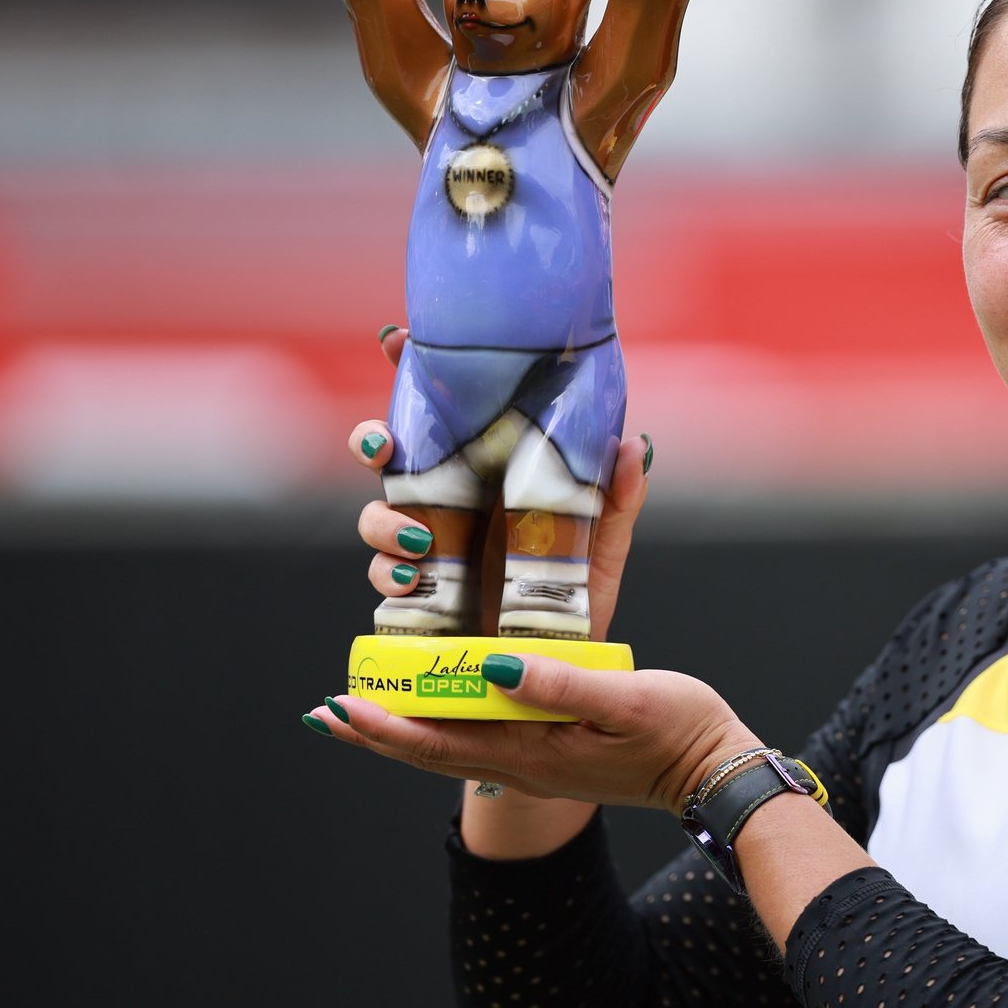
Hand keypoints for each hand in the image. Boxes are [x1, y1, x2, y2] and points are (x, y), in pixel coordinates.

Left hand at [309, 658, 759, 815]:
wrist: (715, 773)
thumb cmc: (679, 732)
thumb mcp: (625, 700)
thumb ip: (560, 685)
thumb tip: (492, 668)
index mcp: (533, 751)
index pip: (439, 741)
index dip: (384, 724)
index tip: (340, 704)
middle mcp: (524, 763)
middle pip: (430, 751)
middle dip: (375, 731)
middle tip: (324, 712)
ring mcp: (537, 762)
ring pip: (451, 747)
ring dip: (401, 730)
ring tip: (360, 713)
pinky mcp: (553, 752)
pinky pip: (480, 741)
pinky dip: (443, 725)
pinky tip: (437, 710)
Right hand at [347, 325, 652, 640]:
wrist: (560, 665)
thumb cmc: (579, 593)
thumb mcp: (603, 542)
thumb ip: (616, 496)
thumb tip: (636, 445)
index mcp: (486, 472)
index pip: (443, 412)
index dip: (410, 371)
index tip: (395, 342)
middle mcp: (448, 501)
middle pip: (388, 453)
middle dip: (370, 439)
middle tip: (382, 447)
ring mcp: (426, 546)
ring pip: (375, 514)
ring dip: (381, 520)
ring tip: (418, 541)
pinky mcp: (416, 595)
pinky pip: (383, 577)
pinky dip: (387, 575)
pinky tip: (411, 580)